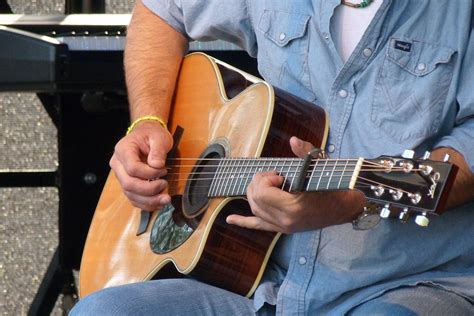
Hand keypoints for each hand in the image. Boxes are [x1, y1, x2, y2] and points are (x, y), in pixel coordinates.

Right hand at [109, 121, 172, 210]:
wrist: (146, 135)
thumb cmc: (152, 135)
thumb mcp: (159, 137)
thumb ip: (158, 150)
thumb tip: (156, 165)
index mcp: (123, 150)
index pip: (132, 168)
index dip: (149, 173)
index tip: (164, 170)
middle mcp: (118, 164)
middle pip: (128, 184)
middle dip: (149, 190)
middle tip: (165, 185)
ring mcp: (122, 176)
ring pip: (131, 194)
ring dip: (149, 201)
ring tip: (165, 199)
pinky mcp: (128, 184)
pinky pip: (134, 198)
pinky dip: (146, 204)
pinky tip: (159, 203)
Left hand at [226, 136, 364, 232]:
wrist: (345, 207)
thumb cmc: (333, 185)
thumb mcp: (320, 166)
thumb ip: (304, 152)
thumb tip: (293, 140)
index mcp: (292, 207)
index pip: (262, 193)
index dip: (265, 179)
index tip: (279, 174)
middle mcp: (285, 221)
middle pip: (255, 200)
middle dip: (258, 183)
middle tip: (272, 175)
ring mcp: (284, 227)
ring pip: (255, 210)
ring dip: (254, 194)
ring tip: (265, 183)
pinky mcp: (284, 229)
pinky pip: (259, 227)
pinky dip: (243, 222)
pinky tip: (230, 219)